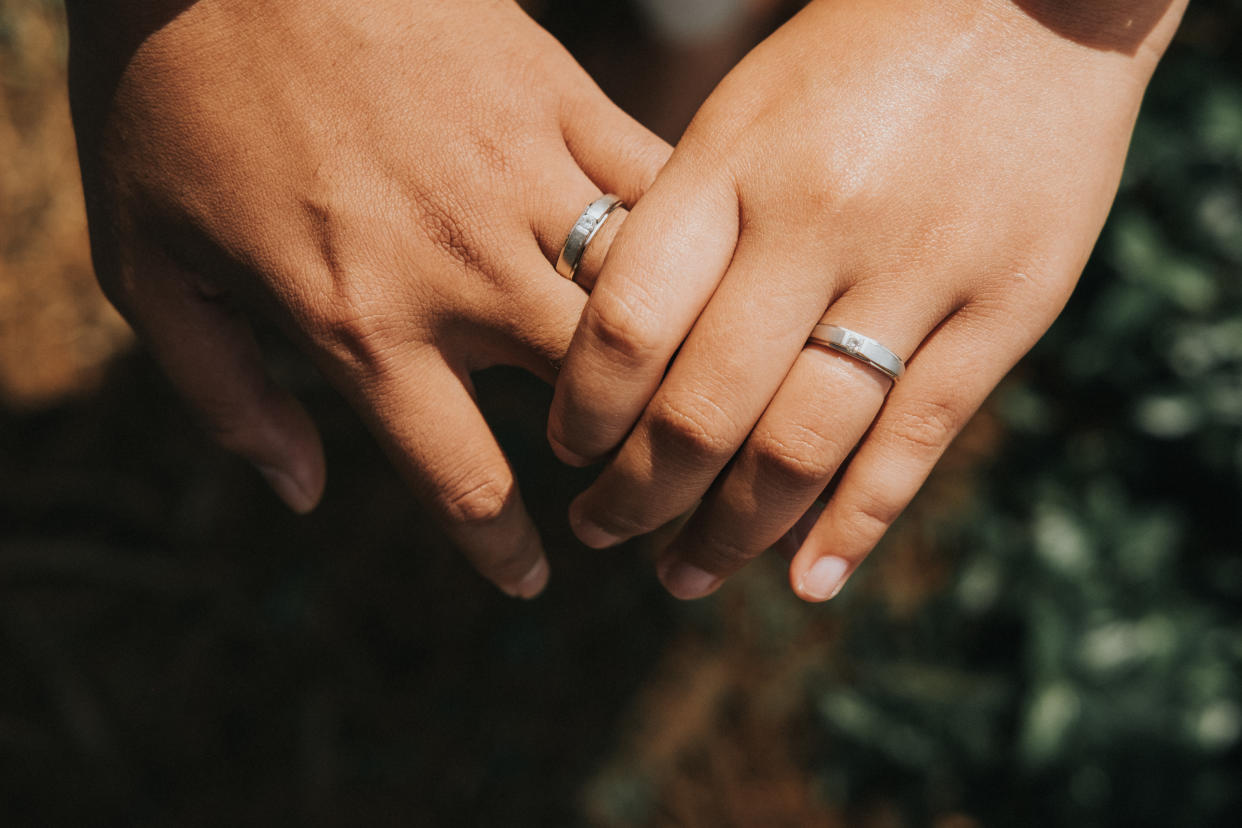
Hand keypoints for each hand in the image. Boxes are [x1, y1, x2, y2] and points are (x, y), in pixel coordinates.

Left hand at [66, 0, 667, 596]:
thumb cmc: (170, 93)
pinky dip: (681, 238)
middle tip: (634, 490)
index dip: (505, 546)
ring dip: (673, 360)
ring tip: (682, 393)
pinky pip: (655, 186)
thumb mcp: (143, 263)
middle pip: (595, 397)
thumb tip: (304, 489)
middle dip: (627, 462)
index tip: (529, 574)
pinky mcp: (559, 98)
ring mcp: (524, 180)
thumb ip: (224, 394)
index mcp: (360, 324)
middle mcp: (463, 271)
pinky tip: (696, 263)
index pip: (464, 476)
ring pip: (648, 301)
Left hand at [548, 0, 1185, 599]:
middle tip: (604, 530)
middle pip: (703, 407)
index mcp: (731, 168)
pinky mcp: (1008, 308)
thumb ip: (680, 225)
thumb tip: (609, 345)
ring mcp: (919, 269)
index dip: (584, 412)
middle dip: (639, 493)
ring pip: (802, 443)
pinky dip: (857, 526)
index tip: (570, 453)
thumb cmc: (854, 60)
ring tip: (684, 574)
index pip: (626, 326)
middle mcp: (817, 224)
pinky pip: (917, 440)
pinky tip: (807, 582)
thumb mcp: (740, 115)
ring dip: (731, 531)